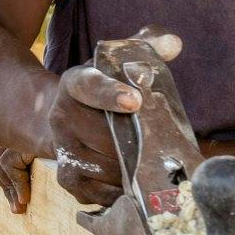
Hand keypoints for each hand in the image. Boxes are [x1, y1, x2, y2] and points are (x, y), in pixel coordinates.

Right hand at [0, 27, 182, 212]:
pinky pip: (96, 192)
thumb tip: (174, 43)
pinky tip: (136, 184)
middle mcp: (61, 116)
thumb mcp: (117, 62)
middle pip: (106, 136)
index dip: (111, 94)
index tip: (134, 101)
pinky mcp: (66, 176)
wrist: (64, 116)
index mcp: (75, 83)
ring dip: (133, 169)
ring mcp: (60, 148)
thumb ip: (145, 48)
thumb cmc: (103, 88)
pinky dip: (119, 191)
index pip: (91, 86)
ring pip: (105, 166)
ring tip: (154, 166)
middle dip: (138, 143)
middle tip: (163, 146)